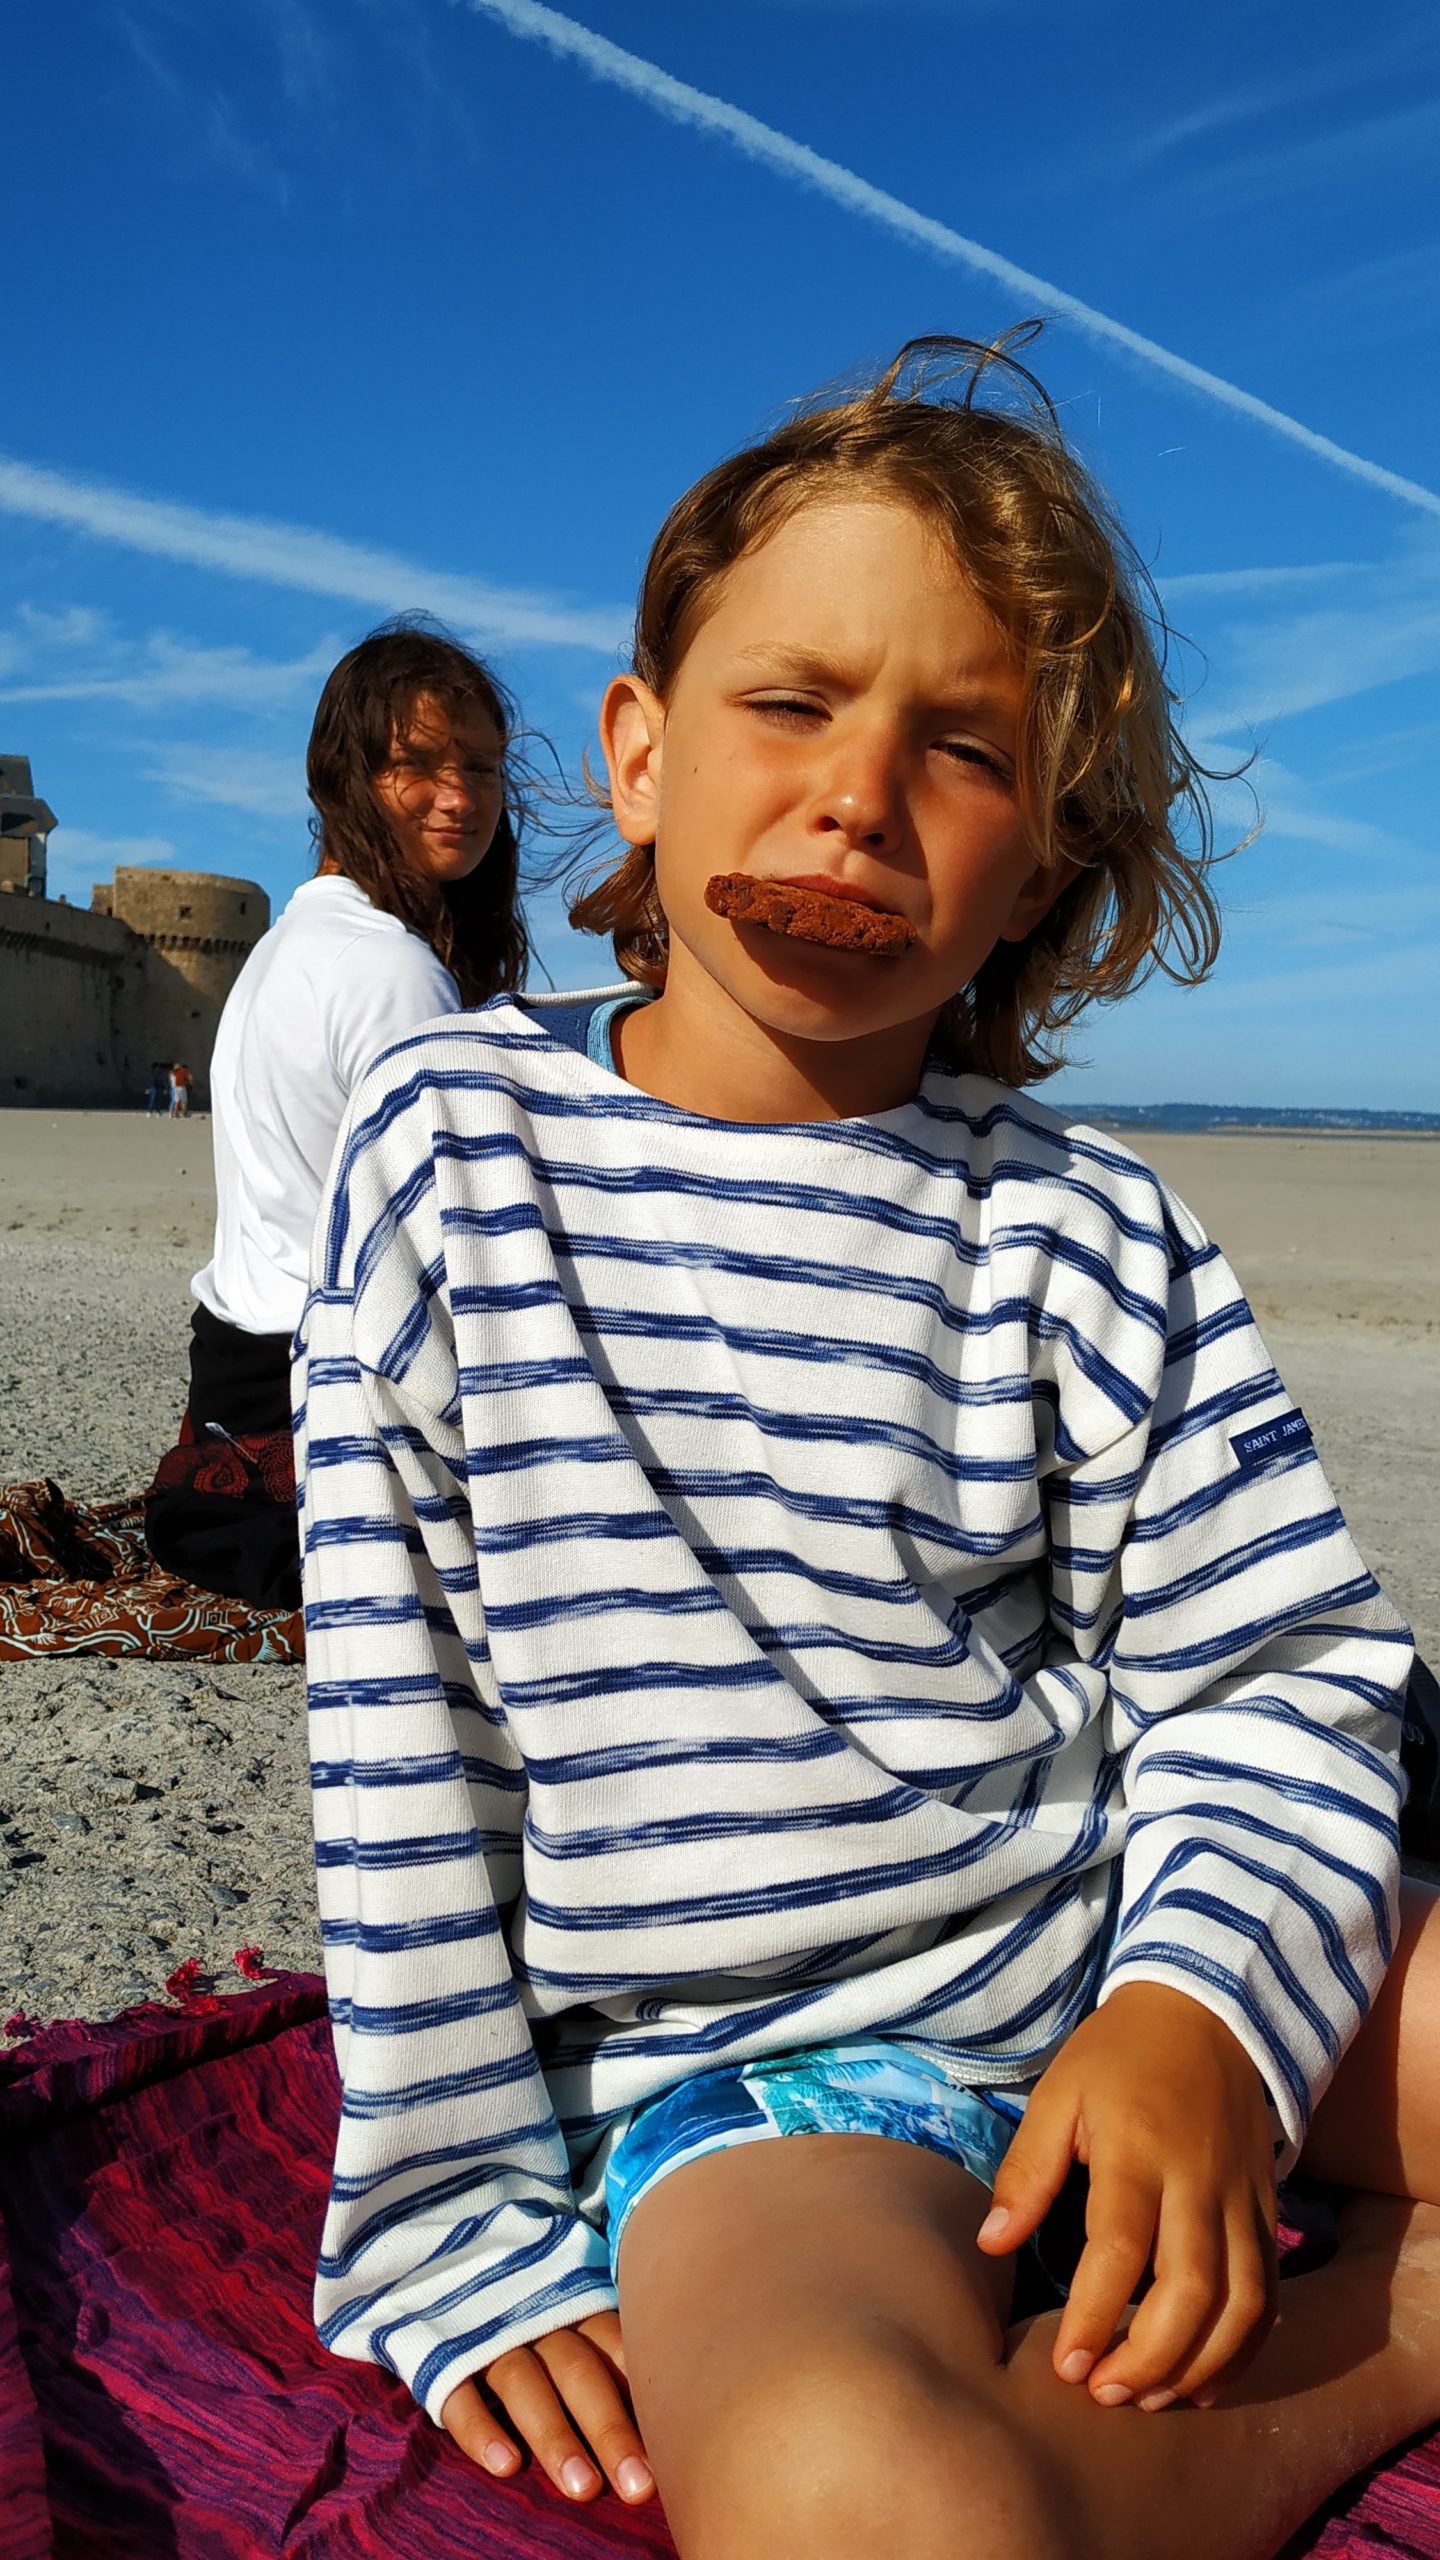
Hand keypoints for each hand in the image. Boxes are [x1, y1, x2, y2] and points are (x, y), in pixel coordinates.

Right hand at [441, 2310, 655, 2502]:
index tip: (671, 2450)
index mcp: (575, 2305)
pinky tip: (506, 2466)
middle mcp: (536, 2317)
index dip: (642, 2397)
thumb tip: (669, 2422)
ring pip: (524, 2384)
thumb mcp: (570, 2316)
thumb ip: (609, 2355)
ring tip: (582, 2489)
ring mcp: (489, 2335)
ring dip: (554, 2436)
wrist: (443, 2267)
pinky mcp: (443, 2356)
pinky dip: (481, 2430)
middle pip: (578, 2371)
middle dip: (609, 2429)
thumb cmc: (532, 2314)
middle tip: (638, 2487)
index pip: (615, 2346)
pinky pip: (459, 2394)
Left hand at [976, 1983, 1277, 2408]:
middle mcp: (1199, 2181)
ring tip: (1149, 2399)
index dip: (1093, 2315)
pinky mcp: (1267, 2210)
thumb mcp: (1058, 2093)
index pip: (1121, 2248)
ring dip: (1201, 2365)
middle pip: (1192, 2289)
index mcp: (1138, 2150)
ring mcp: (1242, 2199)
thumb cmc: (1119, 2056)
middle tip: (1104, 2395)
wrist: (1209, 2010)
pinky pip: (1268, 2293)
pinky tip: (1204, 2380)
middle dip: (1150, 2357)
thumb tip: (992, 2246)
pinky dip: (1243, 2347)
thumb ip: (1027, 2170)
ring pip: (1242, 2302)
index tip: (1064, 2366)